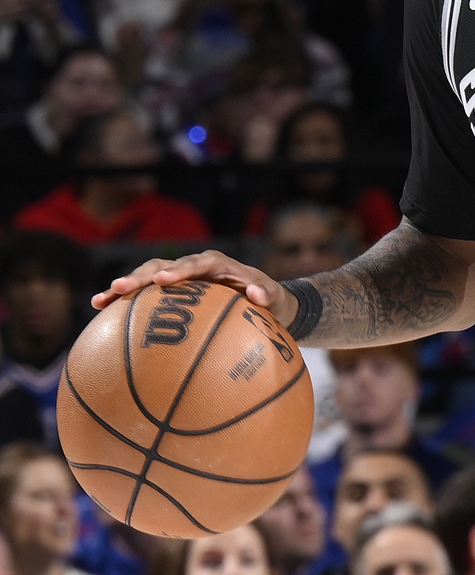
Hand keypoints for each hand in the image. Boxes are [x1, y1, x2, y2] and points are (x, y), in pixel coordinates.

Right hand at [91, 250, 298, 327]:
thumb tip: (258, 294)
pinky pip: (145, 295)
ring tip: (100, 300)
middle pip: (163, 267)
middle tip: (121, 287)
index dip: (179, 270)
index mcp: (217, 264)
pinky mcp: (171, 293)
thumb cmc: (269, 300)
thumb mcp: (274, 297)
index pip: (196, 264)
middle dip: (141, 277)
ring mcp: (180, 279)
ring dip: (124, 288)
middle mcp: (195, 267)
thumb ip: (267, 294)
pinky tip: (101, 310)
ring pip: (147, 278)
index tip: (164, 280)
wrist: (262, 301)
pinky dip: (125, 301)